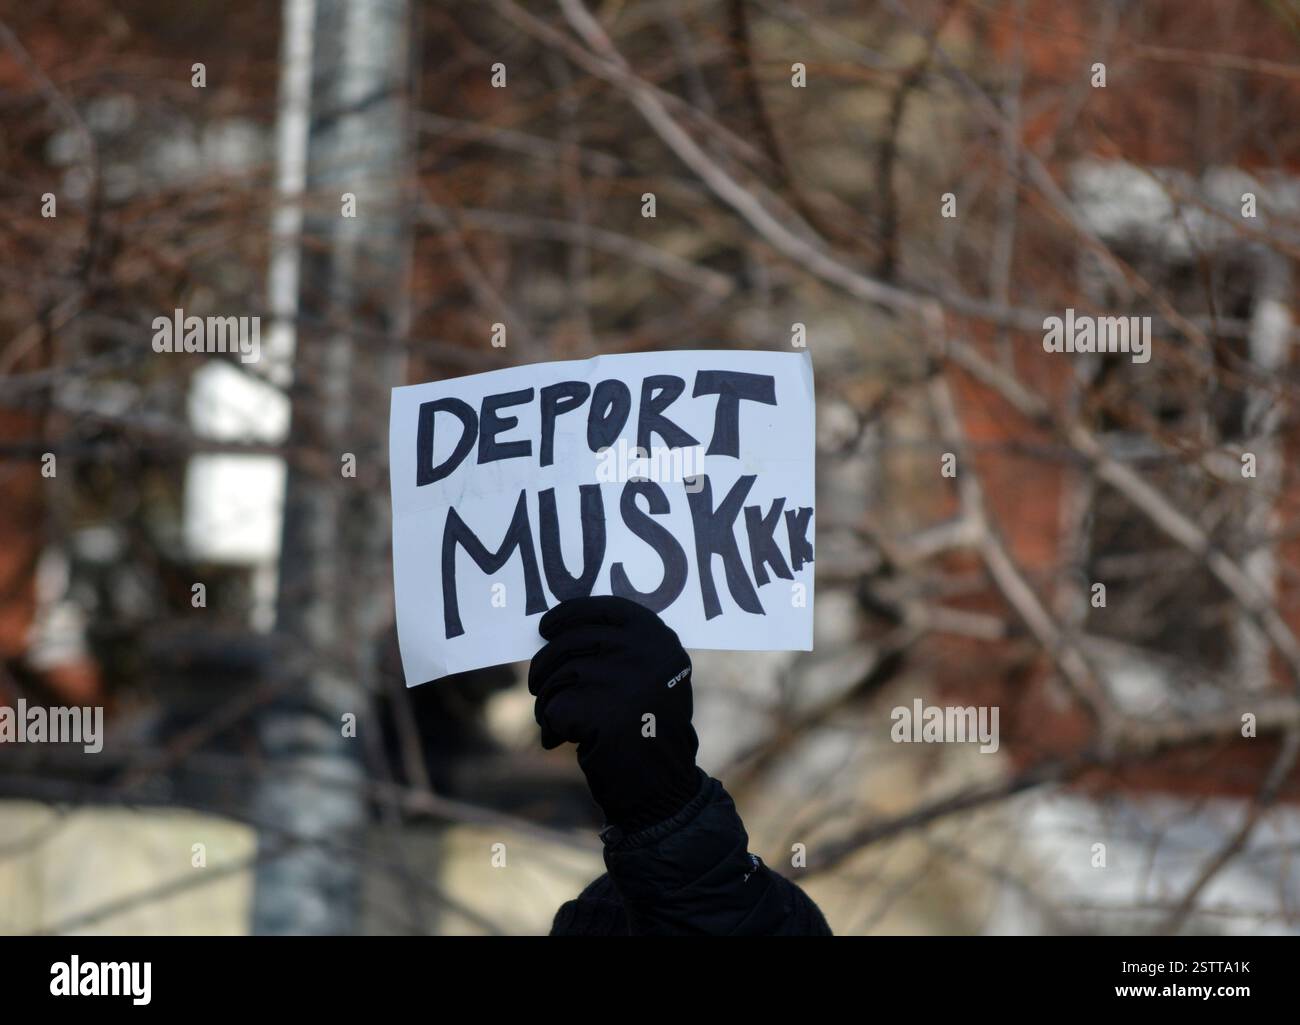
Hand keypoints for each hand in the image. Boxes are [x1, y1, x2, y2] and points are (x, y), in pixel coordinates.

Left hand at [529, 595, 699, 832]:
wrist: (662, 789)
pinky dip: (551, 727)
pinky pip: (556, 708)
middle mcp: (647, 654)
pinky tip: (562, 741)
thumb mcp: (649, 676)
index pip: (604, 609)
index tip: (545, 627)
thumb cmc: (646, 729)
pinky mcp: (606, 713)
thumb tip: (559, 627)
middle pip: (570, 642)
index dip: (568, 615)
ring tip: (557, 724)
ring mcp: (628, 682)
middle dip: (545, 665)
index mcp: (659, 639)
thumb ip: (619, 648)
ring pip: (558, 676)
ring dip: (547, 701)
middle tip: (537, 687)